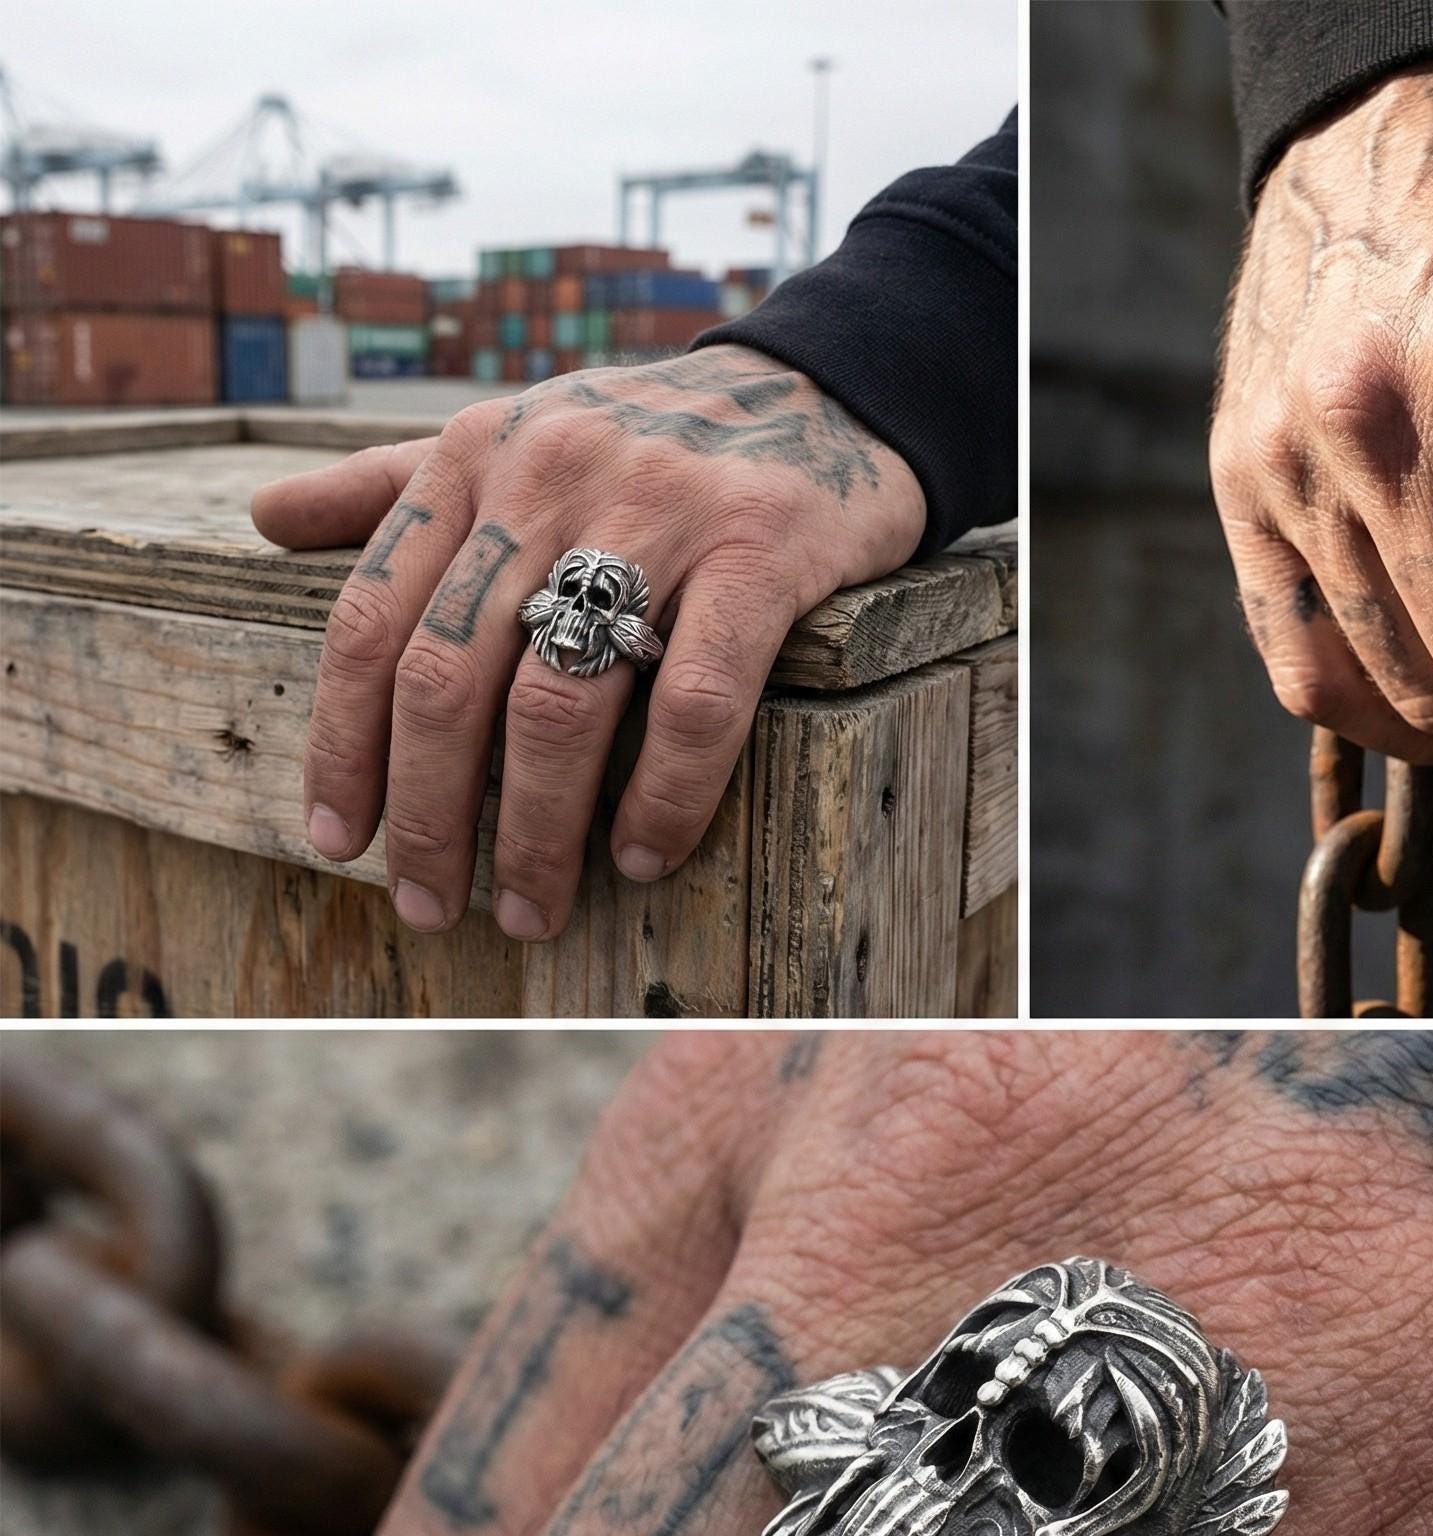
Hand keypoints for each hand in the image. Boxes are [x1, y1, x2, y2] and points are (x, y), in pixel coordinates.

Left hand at [251, 347, 924, 939]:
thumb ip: (397, 482)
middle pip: (449, 679)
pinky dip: (665, 794)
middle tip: (433, 906)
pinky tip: (643, 854)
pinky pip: (697, 699)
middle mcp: (550, 477)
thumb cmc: (655, 438)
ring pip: (559, 702)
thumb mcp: (516, 436)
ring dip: (535, 832)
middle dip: (429, 816)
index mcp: (477, 457)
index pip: (373, 620)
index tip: (341, 842)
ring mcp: (658, 512)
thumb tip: (267, 522)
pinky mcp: (761, 550)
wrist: (824, 388)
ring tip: (534, 909)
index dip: (344, 745)